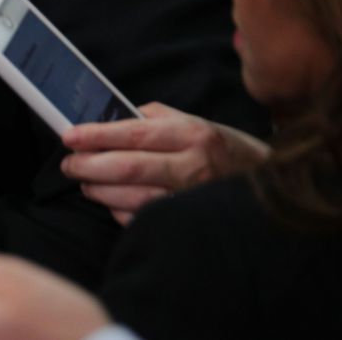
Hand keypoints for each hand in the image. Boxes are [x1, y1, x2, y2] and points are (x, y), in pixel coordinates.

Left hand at [60, 102, 269, 224]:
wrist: (273, 186)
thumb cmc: (224, 150)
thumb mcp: (196, 123)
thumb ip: (154, 119)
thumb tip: (110, 118)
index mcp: (193, 135)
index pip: (134, 134)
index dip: (96, 136)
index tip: (68, 137)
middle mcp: (194, 166)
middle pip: (128, 168)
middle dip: (89, 166)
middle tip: (69, 165)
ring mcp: (193, 199)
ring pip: (132, 198)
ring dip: (100, 191)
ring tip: (86, 183)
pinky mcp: (189, 223)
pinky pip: (143, 220)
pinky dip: (120, 211)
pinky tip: (113, 202)